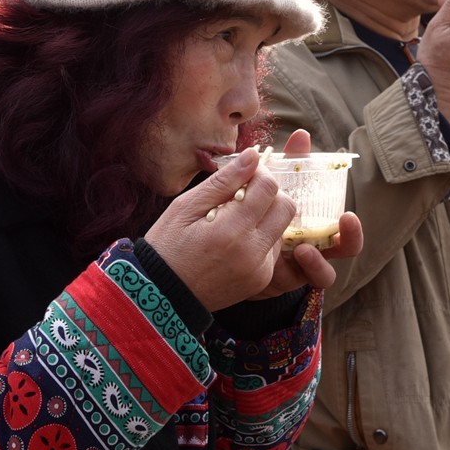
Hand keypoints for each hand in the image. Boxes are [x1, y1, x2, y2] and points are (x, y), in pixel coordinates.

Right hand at [144, 149, 295, 311]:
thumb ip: (223, 181)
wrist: (163, 294)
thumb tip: (253, 155)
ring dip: (266, 216)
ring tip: (236, 219)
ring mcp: (259, 270)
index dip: (259, 174)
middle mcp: (252, 253)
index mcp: (230, 231)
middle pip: (286, 207)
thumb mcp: (186, 207)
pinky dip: (261, 237)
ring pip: (282, 227)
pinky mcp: (261, 280)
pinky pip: (273, 248)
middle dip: (270, 194)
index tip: (243, 174)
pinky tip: (236, 239)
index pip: (268, 188)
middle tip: (245, 194)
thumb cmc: (168, 245)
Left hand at [255, 129, 364, 297]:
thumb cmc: (241, 211)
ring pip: (326, 269)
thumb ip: (285, 163)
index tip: (340, 197)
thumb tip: (302, 133)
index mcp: (305, 220)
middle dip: (351, 235)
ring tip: (306, 249)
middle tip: (348, 221)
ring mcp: (295, 265)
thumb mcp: (262, 186)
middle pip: (341, 244)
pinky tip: (297, 256)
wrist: (208, 248)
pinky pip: (305, 280)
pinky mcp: (282, 279)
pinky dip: (308, 269)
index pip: (332, 216)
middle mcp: (306, 243)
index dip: (341, 210)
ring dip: (322, 260)